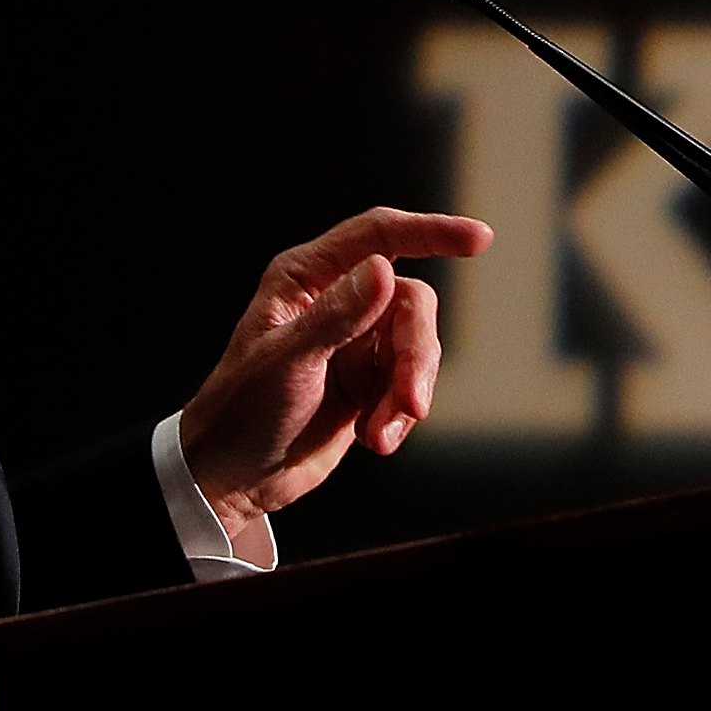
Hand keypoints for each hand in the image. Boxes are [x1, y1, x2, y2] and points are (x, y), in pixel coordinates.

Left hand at [178, 207, 492, 539]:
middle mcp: (337, 301)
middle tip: (410, 405)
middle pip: (411, 302)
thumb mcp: (286, 363)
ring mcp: (355, 341)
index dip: (431, 231)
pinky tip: (373, 439)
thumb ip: (337, 317)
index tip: (478, 239)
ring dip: (408, 393)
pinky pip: (410, 383)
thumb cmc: (239, 412)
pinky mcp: (369, 381)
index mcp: (306, 278)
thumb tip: (385, 269)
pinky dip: (400, 415)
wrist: (232, 479)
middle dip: (417, 355)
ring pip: (418, 346)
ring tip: (381, 434)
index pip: (379, 236)